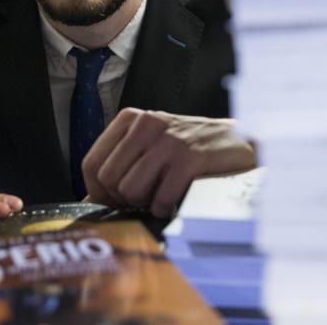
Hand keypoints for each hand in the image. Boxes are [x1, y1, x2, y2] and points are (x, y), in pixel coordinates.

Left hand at [81, 108, 255, 218]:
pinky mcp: (189, 159)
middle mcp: (146, 124)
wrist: (238, 145)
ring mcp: (168, 141)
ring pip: (130, 190)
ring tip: (164, 193)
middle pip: (108, 179)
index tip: (115, 201)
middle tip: (145, 198)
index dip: (99, 191)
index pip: (91, 163)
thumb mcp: (150, 147)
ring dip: (146, 202)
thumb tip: (87, 201)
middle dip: (123, 198)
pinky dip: (166, 207)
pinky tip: (177, 198)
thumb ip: (120, 166)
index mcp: (131, 119)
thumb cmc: (190, 150)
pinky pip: (159, 198)